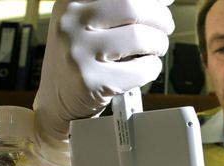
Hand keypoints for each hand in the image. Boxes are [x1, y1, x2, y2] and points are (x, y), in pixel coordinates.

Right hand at [33, 0, 173, 165]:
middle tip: (165, 27)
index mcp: (70, 1)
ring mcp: (78, 53)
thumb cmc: (82, 57)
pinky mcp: (89, 82)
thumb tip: (163, 0)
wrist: (58, 98)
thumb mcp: (86, 23)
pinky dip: (152, 68)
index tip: (165, 2)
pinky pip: (141, 69)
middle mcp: (70, 23)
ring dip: (159, 44)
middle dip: (161, 18)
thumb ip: (117, 8)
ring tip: (155, 49)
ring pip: (141, 38)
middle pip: (133, 6)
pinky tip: (144, 68)